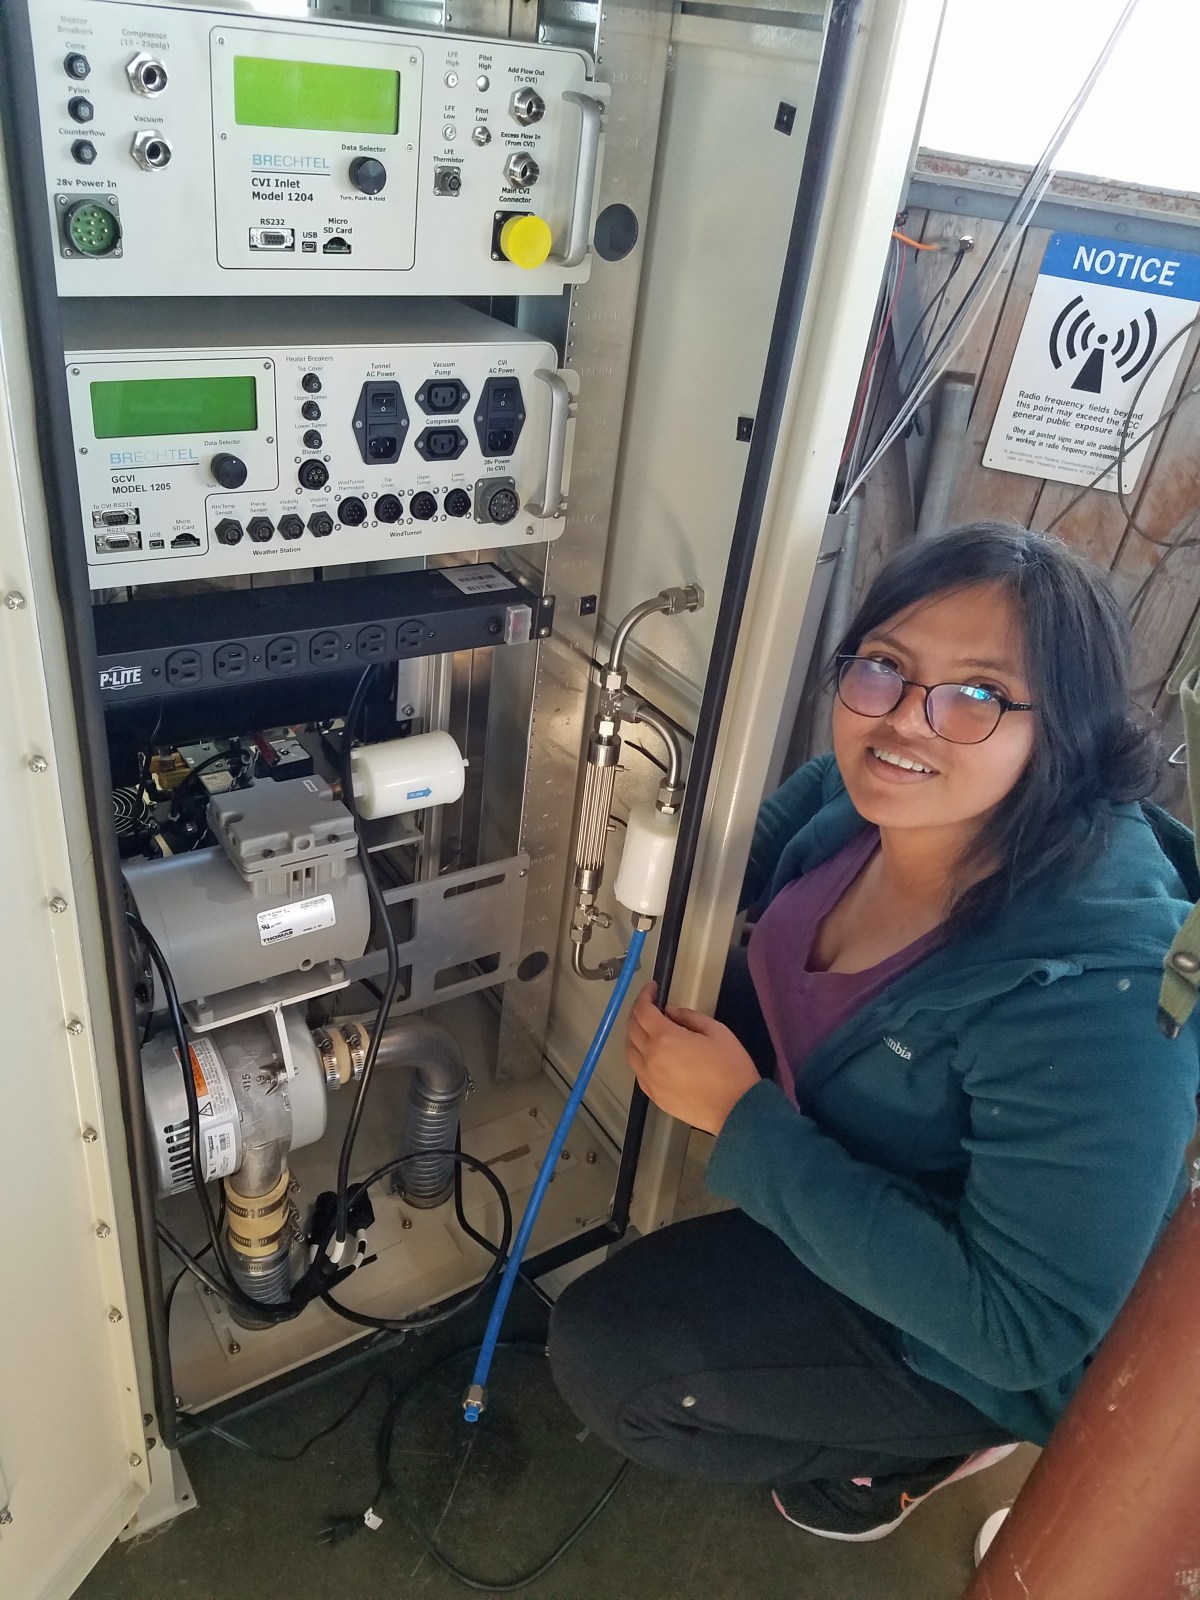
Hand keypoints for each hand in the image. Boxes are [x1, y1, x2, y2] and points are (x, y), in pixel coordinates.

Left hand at [625, 981, 760, 1136]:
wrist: (736, 1109)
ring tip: (648, 1029)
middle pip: (631, 1029)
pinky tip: (652, 1054)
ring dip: (634, 1035)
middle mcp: (650, 1058)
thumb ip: (689, 1017)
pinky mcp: (654, 1096)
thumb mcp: (716, 1031)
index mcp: (665, 1038)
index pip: (643, 1010)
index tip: (652, 988)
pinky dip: (640, 1057)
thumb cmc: (731, 1068)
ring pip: (630, 1051)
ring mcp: (649, 1079)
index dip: (645, 995)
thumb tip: (670, 1012)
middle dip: (638, 1012)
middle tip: (650, 1005)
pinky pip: (638, 1071)